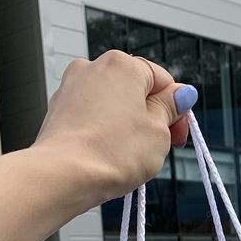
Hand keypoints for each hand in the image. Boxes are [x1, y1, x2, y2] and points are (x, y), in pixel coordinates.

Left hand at [32, 51, 197, 211]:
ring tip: (129, 155)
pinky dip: (104, 131)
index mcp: (123, 64)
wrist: (63, 175)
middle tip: (157, 148)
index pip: (163, 81)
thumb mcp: (158, 131)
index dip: (176, 110)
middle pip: (136, 90)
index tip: (176, 135)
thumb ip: (170, 108)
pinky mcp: (58, 109)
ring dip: (127, 125)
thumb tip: (181, 93)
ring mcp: (72, 87)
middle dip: (150, 117)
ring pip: (113, 104)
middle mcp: (93, 67)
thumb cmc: (111, 152)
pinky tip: (107, 154)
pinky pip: (92, 116)